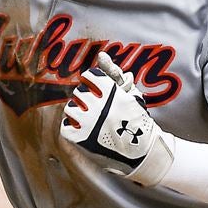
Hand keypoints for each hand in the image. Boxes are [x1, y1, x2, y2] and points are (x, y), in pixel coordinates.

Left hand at [60, 51, 173, 185]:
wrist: (141, 152)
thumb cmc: (136, 119)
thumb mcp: (130, 93)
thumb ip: (114, 72)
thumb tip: (101, 55)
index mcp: (111, 92)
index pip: (89, 76)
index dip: (94, 83)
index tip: (100, 92)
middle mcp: (99, 106)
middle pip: (79, 92)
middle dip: (87, 99)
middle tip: (97, 109)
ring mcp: (88, 124)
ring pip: (70, 108)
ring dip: (78, 112)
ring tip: (91, 120)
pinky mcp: (81, 139)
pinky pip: (66, 126)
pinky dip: (73, 128)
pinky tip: (85, 131)